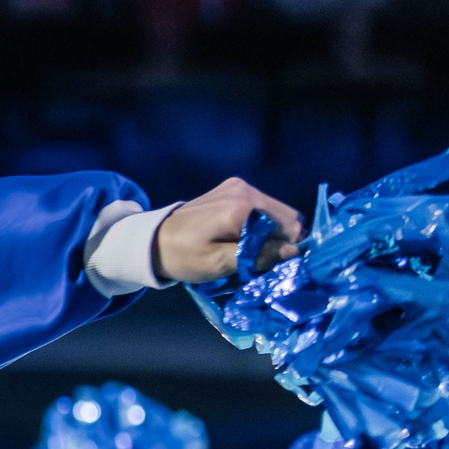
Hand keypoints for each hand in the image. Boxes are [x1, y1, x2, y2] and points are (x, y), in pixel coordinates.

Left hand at [155, 177, 304, 282]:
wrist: (153, 241)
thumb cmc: (183, 255)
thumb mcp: (220, 263)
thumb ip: (259, 255)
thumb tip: (294, 251)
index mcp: (244, 205)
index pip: (290, 225)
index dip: (286, 247)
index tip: (270, 263)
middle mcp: (245, 189)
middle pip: (286, 216)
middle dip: (279, 240)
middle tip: (257, 258)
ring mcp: (239, 186)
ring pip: (275, 213)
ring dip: (268, 233)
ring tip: (245, 249)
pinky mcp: (232, 189)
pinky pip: (260, 208)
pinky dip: (257, 225)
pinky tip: (239, 237)